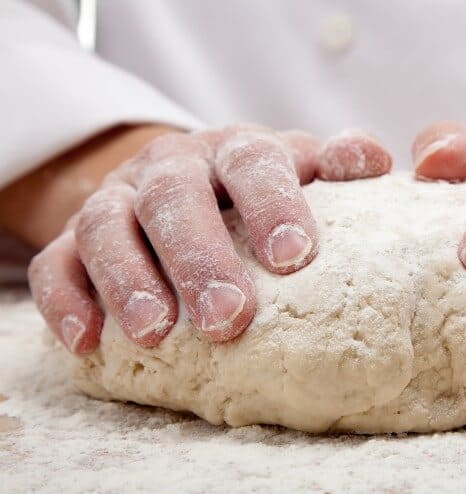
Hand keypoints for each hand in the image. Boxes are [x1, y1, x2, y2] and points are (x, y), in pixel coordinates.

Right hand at [29, 124, 390, 353]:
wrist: (178, 179)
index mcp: (233, 151)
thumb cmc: (253, 189)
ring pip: (108, 227)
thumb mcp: (297, 169)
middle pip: (175, 199)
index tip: (295, 256)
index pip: (252, 164)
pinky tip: (88, 341)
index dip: (272, 205)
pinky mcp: (73, 240)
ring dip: (130, 280)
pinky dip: (66, 300)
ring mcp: (118, 200)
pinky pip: (57, 263)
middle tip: (229, 318)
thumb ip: (336, 165)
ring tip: (156, 334)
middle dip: (200, 258)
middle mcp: (172, 169)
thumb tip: (378, 161)